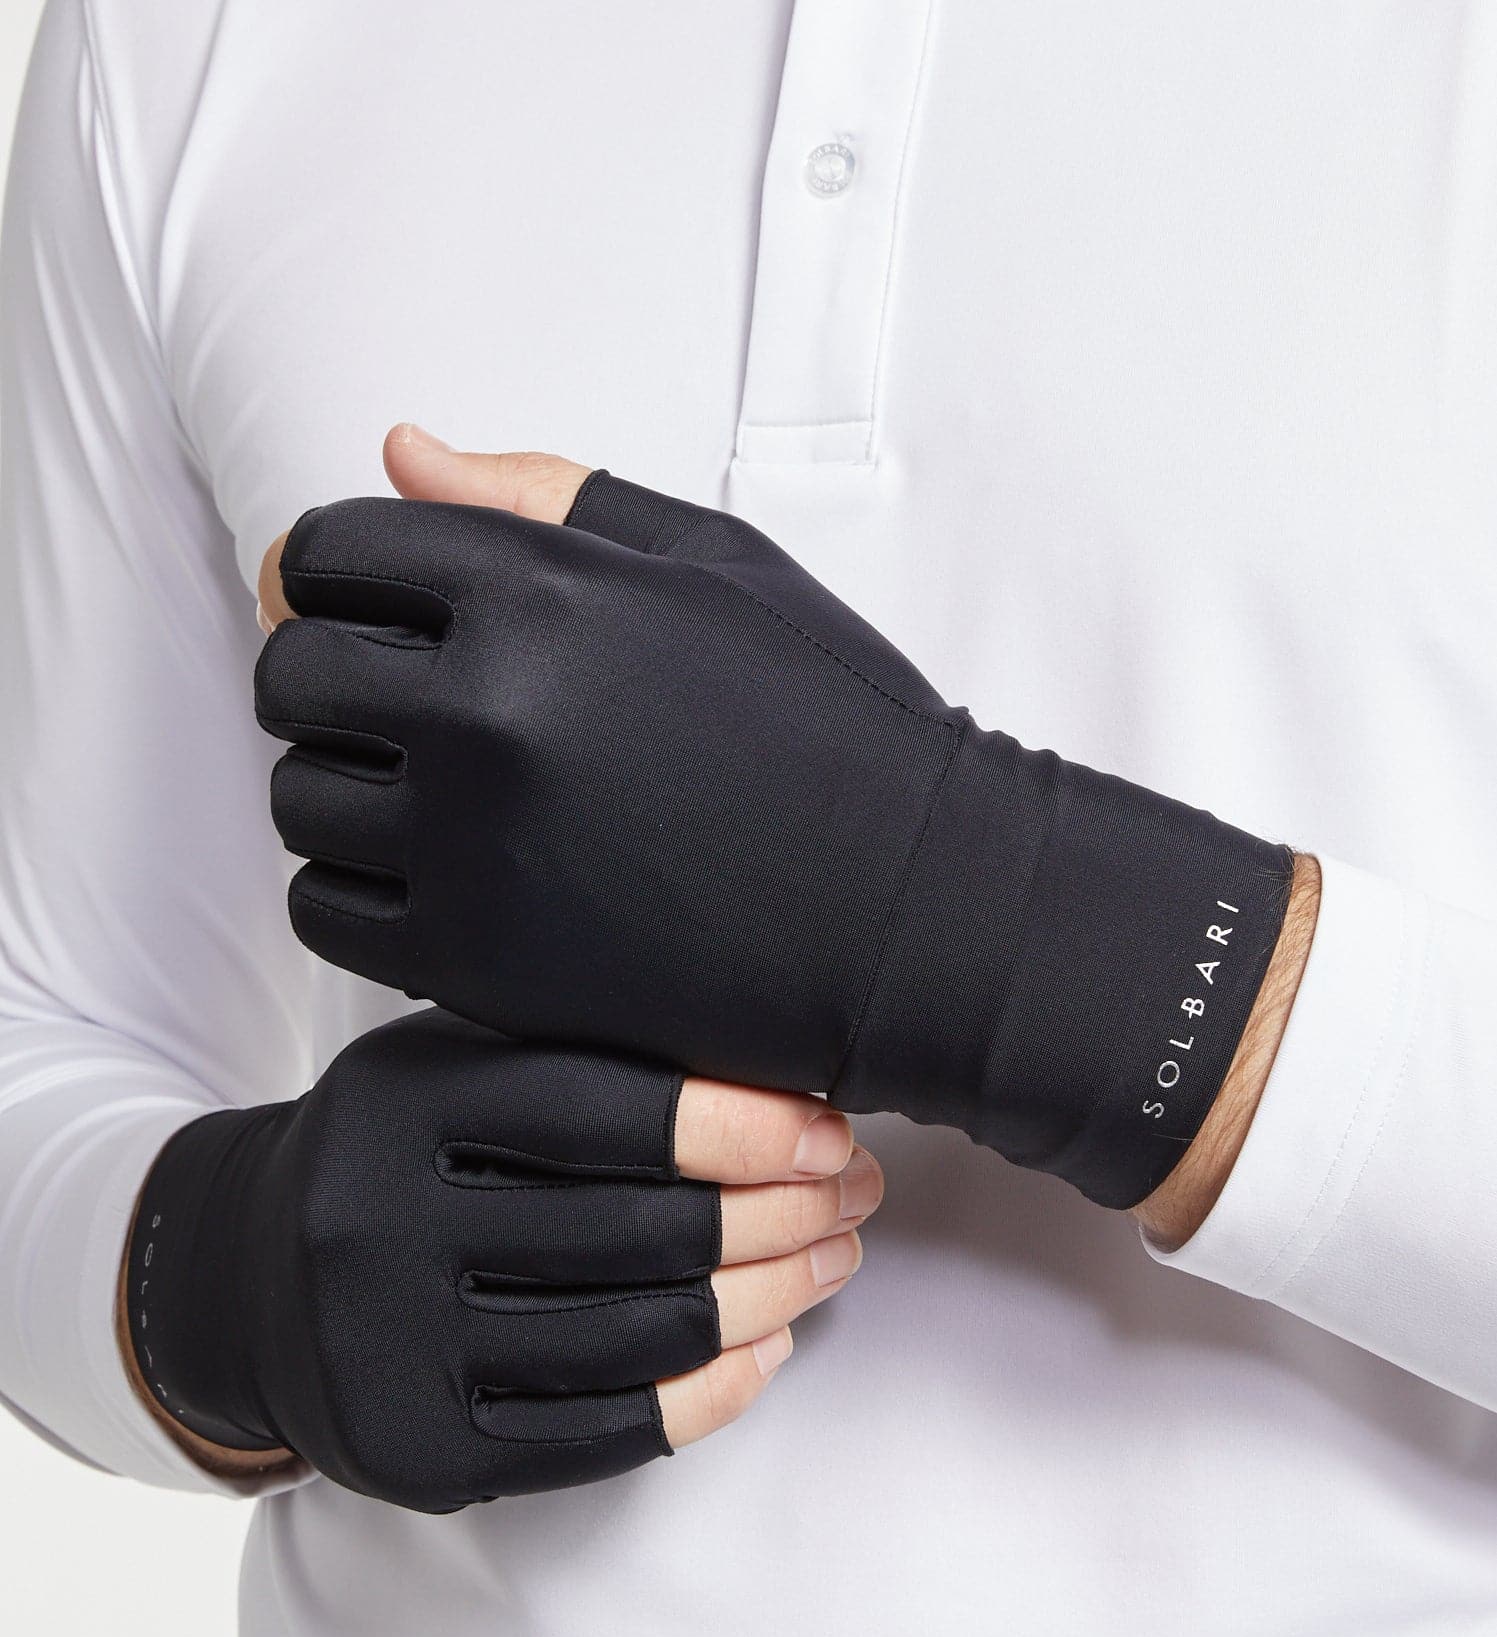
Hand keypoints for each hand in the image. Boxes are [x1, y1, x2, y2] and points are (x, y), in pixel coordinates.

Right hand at [124, 1007, 881, 1510]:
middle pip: (637, 1231)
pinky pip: (605, 1434)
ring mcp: (392, 1351)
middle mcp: (382, 1226)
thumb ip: (585, 1060)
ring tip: (831, 1261)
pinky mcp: (419, 1451)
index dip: (742, 1125)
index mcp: (403, 1102)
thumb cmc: (402, 1151)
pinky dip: (711, 1393)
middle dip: (780, 1214)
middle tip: (855, 1198)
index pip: (607, 1111)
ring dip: (769, 1301)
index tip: (830, 1133)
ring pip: (637, 1336)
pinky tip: (767, 1351)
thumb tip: (786, 1092)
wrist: (251, 1279)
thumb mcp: (458, 1066)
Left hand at [256, 428, 1294, 1209]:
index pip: (331, 551)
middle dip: (330, 677)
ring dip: (342, 785)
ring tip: (436, 795)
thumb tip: (402, 449)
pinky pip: (324, 909)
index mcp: (542, 592)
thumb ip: (547, 498)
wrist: (915, 914)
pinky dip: (354, 888)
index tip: (385, 612)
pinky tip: (437, 874)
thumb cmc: (833, 729)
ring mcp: (475, 847)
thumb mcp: (718, 566)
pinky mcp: (476, 963)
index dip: (341, 575)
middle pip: (292, 673)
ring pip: (297, 795)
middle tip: (407, 707)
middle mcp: (488, 713)